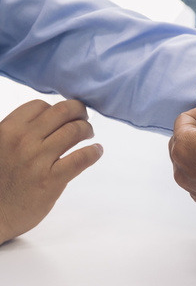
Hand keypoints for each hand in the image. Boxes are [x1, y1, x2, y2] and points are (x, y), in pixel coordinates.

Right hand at [0, 100, 102, 244]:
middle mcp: (22, 141)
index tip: (65, 115)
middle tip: (83, 118)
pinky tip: (96, 151)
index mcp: (7, 130)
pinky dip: (93, 151)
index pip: (41, 105)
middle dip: (78, 111)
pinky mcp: (50, 180)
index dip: (57, 108)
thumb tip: (47, 120)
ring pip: (74, 130)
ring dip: (87, 129)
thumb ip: (17, 133)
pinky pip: (81, 158)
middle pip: (62, 111)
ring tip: (88, 135)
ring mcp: (36, 160)